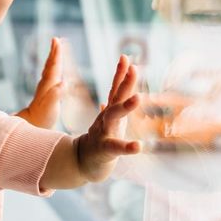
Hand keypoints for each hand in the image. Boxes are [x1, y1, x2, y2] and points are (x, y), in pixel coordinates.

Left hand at [16, 37, 64, 129]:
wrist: (31, 125)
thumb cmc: (41, 118)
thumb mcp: (50, 108)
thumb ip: (55, 96)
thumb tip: (63, 84)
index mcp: (48, 85)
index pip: (53, 66)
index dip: (56, 54)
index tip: (57, 41)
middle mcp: (46, 84)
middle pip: (51, 65)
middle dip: (55, 52)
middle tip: (57, 39)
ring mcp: (45, 88)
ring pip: (50, 69)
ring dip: (54, 58)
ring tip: (57, 47)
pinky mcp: (47, 93)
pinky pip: (51, 76)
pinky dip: (54, 68)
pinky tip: (56, 68)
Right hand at [75, 56, 140, 183]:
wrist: (81, 163)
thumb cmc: (100, 139)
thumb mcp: (108, 118)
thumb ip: (114, 101)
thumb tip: (116, 85)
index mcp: (109, 112)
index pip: (115, 89)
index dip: (120, 73)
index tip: (126, 57)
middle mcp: (105, 119)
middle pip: (116, 98)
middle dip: (125, 83)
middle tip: (134, 68)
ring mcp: (104, 133)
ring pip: (113, 118)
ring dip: (125, 107)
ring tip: (138, 98)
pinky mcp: (104, 150)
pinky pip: (116, 148)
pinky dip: (127, 147)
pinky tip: (139, 146)